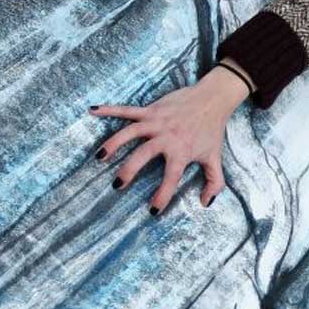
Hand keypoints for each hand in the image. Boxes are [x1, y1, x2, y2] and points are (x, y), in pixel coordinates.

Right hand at [88, 66, 248, 212]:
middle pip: (144, 154)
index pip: (171, 177)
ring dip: (113, 143)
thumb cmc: (212, 130)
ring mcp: (156, 121)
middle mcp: (167, 136)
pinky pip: (127, 109)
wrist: (213, 98)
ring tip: (99, 158)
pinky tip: (93, 111)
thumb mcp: (215, 158)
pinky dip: (109, 109)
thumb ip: (214, 182)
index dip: (162, 195)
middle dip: (129, 170)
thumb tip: (205, 203)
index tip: (153, 210)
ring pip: (130, 131)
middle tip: (117, 185)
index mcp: (182, 151)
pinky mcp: (151, 109)